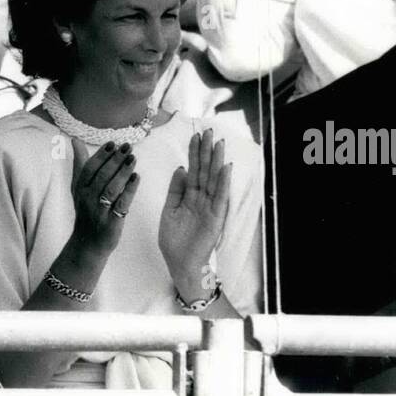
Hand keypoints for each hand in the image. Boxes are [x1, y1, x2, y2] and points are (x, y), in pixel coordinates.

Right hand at [70, 138, 138, 256]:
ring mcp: (99, 212)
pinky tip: (136, 178)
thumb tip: (75, 140)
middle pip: (101, 177)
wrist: (87, 244)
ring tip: (133, 159)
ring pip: (111, 189)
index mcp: (80, 189)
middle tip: (127, 146)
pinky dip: (129, 190)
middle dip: (114, 160)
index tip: (113, 143)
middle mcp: (87, 200)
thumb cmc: (86, 211)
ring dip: (122, 172)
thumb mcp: (79, 188)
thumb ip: (80, 164)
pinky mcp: (111, 223)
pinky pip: (121, 204)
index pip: (89, 169)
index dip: (101, 155)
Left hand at [158, 129, 230, 289]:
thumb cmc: (174, 241)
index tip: (195, 136)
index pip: (193, 170)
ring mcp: (210, 208)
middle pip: (205, 171)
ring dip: (217, 162)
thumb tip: (180, 168)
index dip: (194, 154)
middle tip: (209, 130)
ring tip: (219, 143)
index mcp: (189, 197)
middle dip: (206, 151)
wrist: (180, 265)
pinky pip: (220, 198)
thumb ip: (175, 191)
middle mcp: (201, 199)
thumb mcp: (169, 212)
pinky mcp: (216, 219)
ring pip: (214, 180)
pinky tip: (226, 168)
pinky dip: (223, 183)